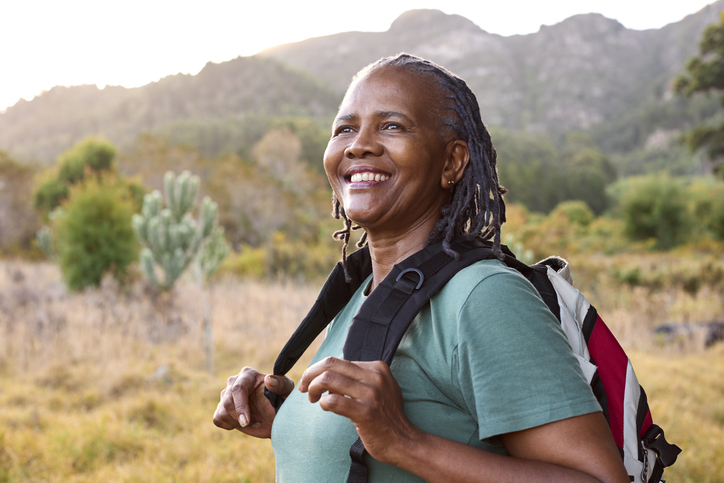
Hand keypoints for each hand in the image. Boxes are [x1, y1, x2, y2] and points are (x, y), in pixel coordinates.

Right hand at [213, 366, 293, 438]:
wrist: (276, 414)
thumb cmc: (282, 398)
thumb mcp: (286, 391)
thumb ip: (281, 384)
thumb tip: (268, 380)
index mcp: (248, 374)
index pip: (238, 389)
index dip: (240, 406)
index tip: (246, 422)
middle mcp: (234, 381)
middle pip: (227, 402)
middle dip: (241, 418)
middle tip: (258, 422)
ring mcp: (226, 394)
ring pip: (222, 412)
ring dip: (238, 422)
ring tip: (254, 421)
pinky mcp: (222, 407)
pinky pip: (217, 419)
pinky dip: (229, 425)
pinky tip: (242, 423)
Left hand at [297, 357, 420, 464]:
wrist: (403, 441)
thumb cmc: (387, 416)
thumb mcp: (381, 387)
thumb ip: (361, 377)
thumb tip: (331, 373)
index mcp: (377, 367)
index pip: (338, 361)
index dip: (319, 369)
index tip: (311, 380)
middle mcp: (375, 377)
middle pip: (330, 364)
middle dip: (310, 374)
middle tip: (303, 386)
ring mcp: (371, 394)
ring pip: (328, 379)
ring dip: (313, 388)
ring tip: (312, 398)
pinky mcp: (365, 412)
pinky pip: (333, 401)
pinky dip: (322, 402)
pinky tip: (324, 407)